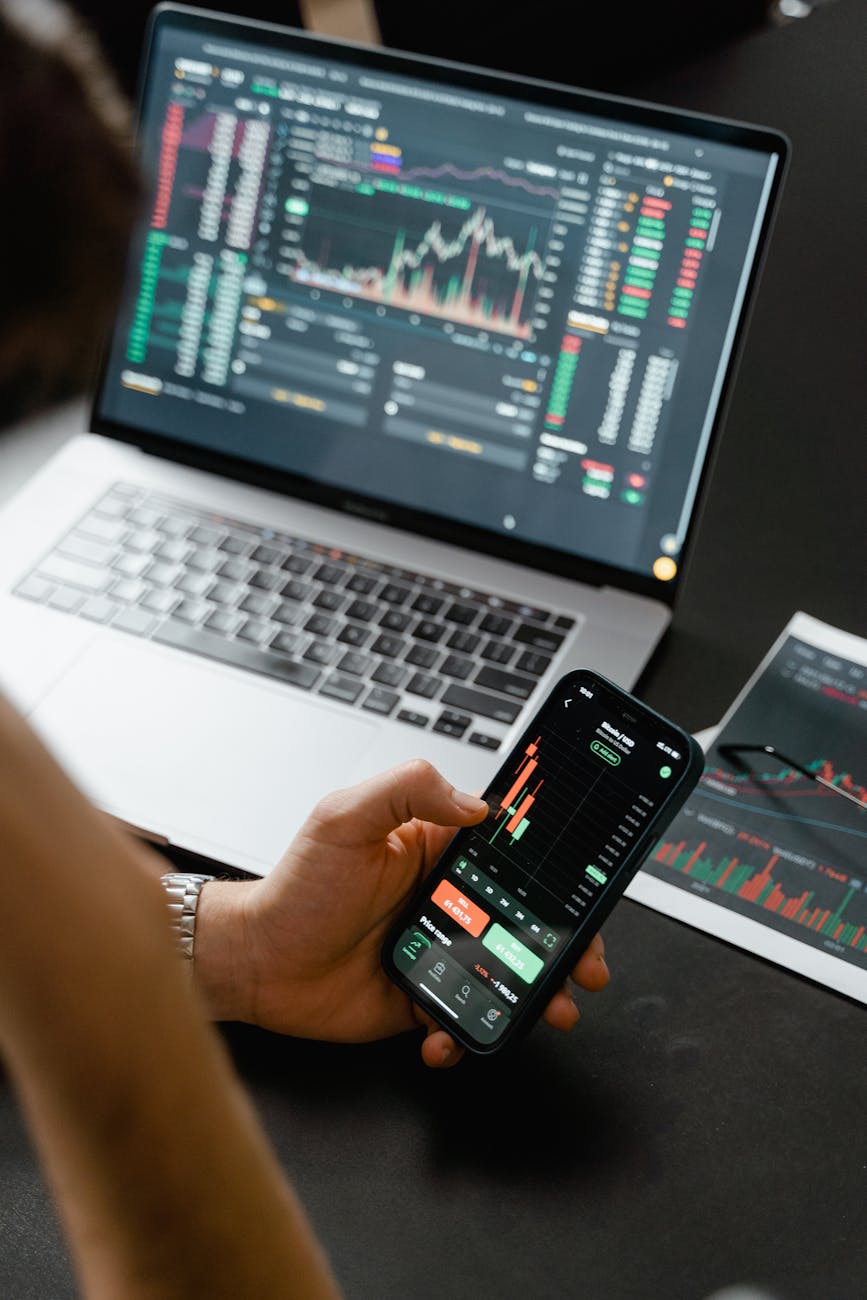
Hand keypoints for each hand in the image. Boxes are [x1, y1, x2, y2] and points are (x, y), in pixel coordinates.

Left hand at [195, 759, 609, 1067]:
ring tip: (548, 1009)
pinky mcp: (425, 997)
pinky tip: (447, 1035)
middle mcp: (446, 900)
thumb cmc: (295, 888)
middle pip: (526, 918)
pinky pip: (466, 1017)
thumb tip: (476, 801)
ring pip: (508, 972)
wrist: (257, 964)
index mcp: (437, 850)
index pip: (512, 852)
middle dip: (565, 943)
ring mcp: (439, 950)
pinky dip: (467, 1034)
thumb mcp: (345, 818)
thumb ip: (408, 789)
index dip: (555, 871)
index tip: (585, 889)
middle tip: (584, 964)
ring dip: (536, 993)